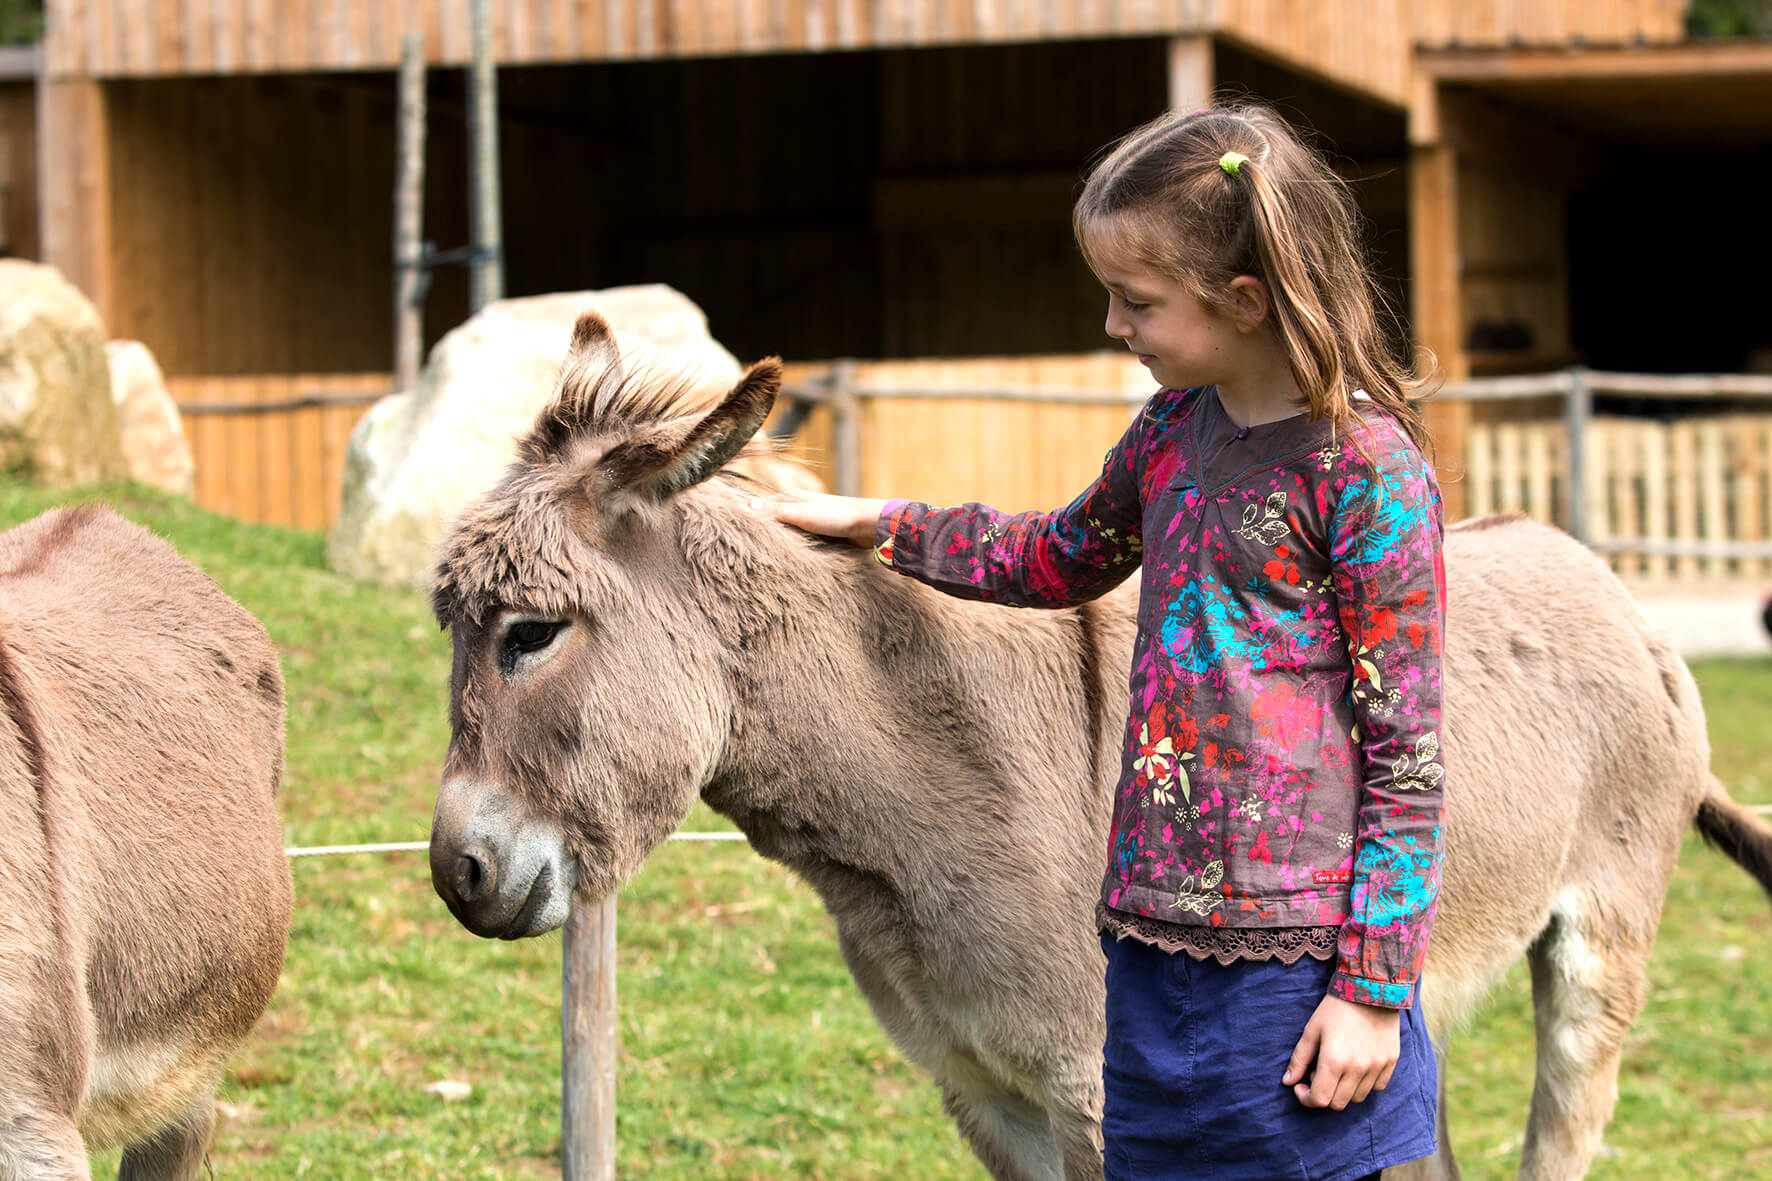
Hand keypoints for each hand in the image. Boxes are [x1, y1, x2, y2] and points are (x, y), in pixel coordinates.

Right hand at [750, 490, 888, 548]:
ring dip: (775, 540)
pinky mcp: (818, 533)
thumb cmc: (836, 516)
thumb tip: (745, 506)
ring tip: (758, 556)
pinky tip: (785, 557)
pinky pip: (797, 540)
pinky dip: (789, 546)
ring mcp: (808, 519)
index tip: (729, 529)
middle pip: (770, 518)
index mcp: (790, 497)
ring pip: (784, 530)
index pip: (759, 506)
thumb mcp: (801, 514)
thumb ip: (774, 512)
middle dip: (758, 530)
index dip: (746, 516)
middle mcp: (797, 506)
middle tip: (739, 547)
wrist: (868, 525)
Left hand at [1282, 994, 1400, 1109]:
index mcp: (1334, 1061)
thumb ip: (1299, 1059)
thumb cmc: (1335, 1008)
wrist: (1370, 988)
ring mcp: (1377, 1067)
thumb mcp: (1311, 1030)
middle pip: (1338, 1103)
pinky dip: (1364, 1083)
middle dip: (1323, 1094)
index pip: (1320, 1100)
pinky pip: (1377, 1087)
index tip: (1301, 1086)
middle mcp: (1358, 1069)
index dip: (1306, 1098)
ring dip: (1344, 1090)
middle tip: (1318, 1073)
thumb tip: (1288, 1082)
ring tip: (1338, 1068)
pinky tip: (1356, 1066)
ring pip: (1357, 1098)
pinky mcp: (1391, 1062)